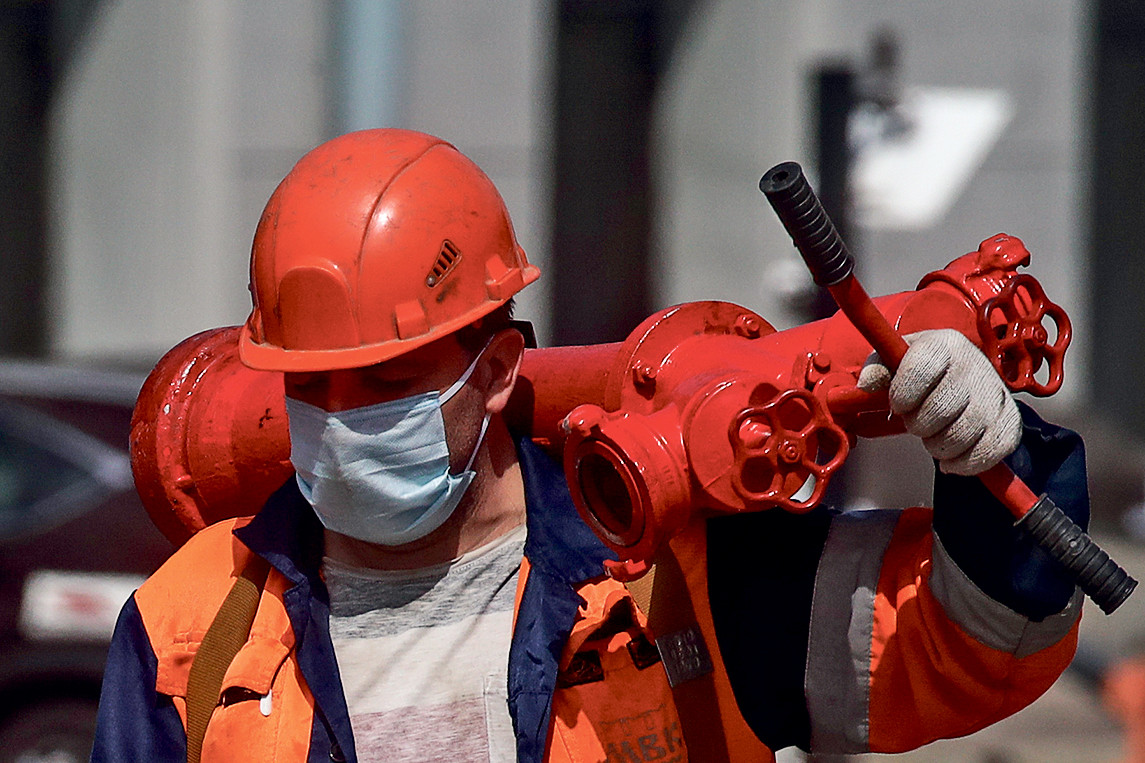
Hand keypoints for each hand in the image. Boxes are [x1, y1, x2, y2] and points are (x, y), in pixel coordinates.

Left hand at [857, 329, 1020, 475]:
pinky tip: (952, 455)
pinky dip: (964, 462)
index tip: (898, 403)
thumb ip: (877, 369)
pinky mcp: (1009, 421)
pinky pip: (988, 452)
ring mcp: (995, 394)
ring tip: (935, 435)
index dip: (903, 394)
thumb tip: (867, 385)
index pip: (921, 368)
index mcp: (943, 344)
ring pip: (962, 435)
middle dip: (918, 423)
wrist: (963, 376)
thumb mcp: (895, 359)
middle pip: (940, 408)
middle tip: (917, 421)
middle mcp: (974, 365)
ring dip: (938, 445)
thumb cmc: (924, 370)